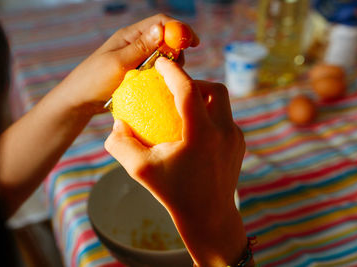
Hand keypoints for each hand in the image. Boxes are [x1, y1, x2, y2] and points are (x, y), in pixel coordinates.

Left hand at [58, 14, 198, 113]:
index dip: (179, 29)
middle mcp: (136, 45)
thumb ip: (140, 48)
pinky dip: (164, 75)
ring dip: (171, 64)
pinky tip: (164, 86)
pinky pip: (157, 70)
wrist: (80, 101)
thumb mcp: (118, 64)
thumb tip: (162, 29)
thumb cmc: (94, 80)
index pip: (160, 23)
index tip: (193, 43)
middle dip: (177, 49)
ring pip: (164, 56)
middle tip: (178, 67)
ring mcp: (137, 60)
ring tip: (168, 79)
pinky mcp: (138, 74)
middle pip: (166, 39)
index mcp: (130, 36)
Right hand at [105, 57, 247, 266]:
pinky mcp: (239, 145)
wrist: (209, 218)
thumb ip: (121, 145)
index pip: (188, 90)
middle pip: (215, 89)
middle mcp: (224, 131)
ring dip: (204, 98)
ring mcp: (235, 138)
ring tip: (184, 107)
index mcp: (202, 134)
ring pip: (223, 104)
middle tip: (176, 88)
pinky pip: (225, 120)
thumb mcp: (141, 170)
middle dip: (195, 82)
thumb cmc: (173, 194)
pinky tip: (194, 130)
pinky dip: (210, 115)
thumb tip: (117, 124)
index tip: (161, 63)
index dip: (173, 72)